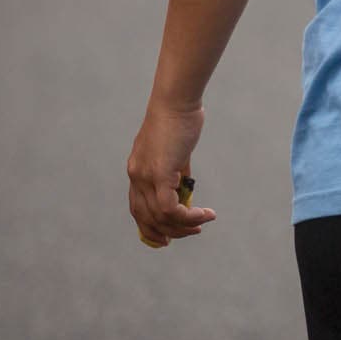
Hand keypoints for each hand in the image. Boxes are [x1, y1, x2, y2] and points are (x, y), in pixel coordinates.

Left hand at [128, 101, 213, 247]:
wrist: (176, 101)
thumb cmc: (179, 120)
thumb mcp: (176, 152)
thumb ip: (177, 173)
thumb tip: (185, 192)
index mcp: (137, 171)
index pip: (138, 209)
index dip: (151, 228)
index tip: (167, 238)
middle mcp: (136, 177)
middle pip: (146, 218)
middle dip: (168, 232)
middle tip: (192, 232)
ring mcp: (145, 176)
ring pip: (160, 217)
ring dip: (184, 225)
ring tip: (203, 221)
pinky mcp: (159, 173)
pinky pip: (170, 207)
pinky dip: (188, 216)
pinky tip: (205, 214)